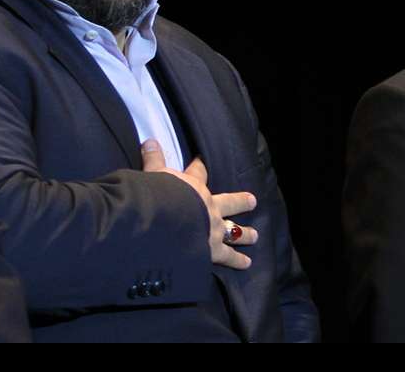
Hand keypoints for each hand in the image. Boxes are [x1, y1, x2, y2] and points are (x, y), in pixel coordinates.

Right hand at [141, 139, 257, 268]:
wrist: (164, 224)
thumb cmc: (157, 196)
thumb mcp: (153, 175)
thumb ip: (153, 159)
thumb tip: (150, 140)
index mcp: (193, 188)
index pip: (198, 173)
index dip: (199, 166)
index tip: (201, 160)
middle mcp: (208, 207)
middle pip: (229, 203)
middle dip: (240, 201)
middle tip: (252, 201)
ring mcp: (213, 229)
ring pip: (234, 231)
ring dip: (245, 233)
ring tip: (255, 236)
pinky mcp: (212, 251)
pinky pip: (228, 257)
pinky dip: (237, 260)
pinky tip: (246, 264)